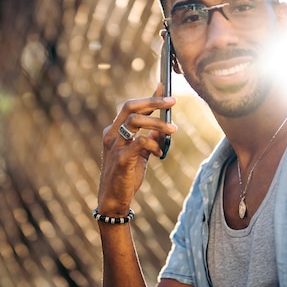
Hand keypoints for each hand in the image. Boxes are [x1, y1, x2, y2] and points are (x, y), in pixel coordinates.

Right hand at [97, 84, 176, 216]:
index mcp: (115, 130)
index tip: (164, 86)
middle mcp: (112, 134)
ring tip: (174, 129)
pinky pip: (139, 142)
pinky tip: (159, 152)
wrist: (114, 200)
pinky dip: (153, 143)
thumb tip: (165, 126)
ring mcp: (114, 146)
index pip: (132, 107)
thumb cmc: (126, 176)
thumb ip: (150, 139)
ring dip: (158, 123)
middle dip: (153, 101)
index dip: (149, 96)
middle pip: (131, 107)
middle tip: (173, 101)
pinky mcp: (120, 159)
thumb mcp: (140, 155)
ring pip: (136, 121)